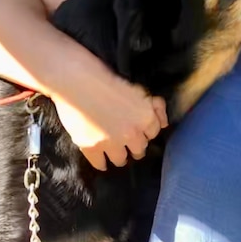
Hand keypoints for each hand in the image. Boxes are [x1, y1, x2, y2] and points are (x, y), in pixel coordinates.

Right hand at [51, 78, 168, 169]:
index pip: (153, 133)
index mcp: (145, 118)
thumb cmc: (106, 78)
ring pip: (121, 160)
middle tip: (127, 141)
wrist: (76, 80)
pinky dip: (101, 163)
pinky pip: (100, 164)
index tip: (140, 131)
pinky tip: (101, 161)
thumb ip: (154, 106)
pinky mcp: (91, 148)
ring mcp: (111, 143)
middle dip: (134, 146)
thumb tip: (164, 123)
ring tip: (114, 151)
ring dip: (119, 156)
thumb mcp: (137, 88)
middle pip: (139, 150)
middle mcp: (131, 134)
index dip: (146, 131)